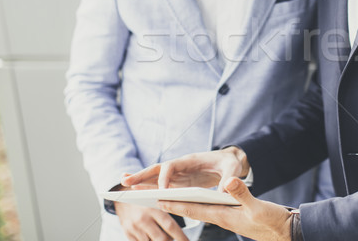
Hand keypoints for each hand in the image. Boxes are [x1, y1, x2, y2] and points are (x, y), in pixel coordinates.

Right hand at [114, 202, 188, 240]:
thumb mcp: (155, 198)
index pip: (170, 225)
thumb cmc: (145, 199)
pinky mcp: (128, 234)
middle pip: (162, 238)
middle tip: (179, 240)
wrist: (121, 198)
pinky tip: (153, 238)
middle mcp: (143, 219)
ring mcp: (134, 228)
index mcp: (153, 208)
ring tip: (166, 238)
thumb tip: (184, 213)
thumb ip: (167, 207)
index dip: (181, 236)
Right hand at [122, 147, 249, 190]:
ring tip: (125, 189)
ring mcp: (179, 174)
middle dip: (142, 175)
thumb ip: (230, 178)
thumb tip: (224, 191)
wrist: (231, 161)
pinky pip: (163, 186)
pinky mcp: (181, 182)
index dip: (165, 176)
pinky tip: (142, 196)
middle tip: (125, 182)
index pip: (172, 165)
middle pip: (157, 169)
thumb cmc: (231, 162)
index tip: (162, 189)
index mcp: (191, 160)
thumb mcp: (233, 167)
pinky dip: (151, 190)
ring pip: (156, 178)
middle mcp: (181, 166)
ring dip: (142, 183)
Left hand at [158, 177, 292, 240]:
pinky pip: (212, 211)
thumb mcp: (258, 207)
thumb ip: (242, 194)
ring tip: (171, 200)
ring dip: (186, 205)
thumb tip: (228, 182)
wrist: (287, 233)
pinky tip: (199, 204)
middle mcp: (224, 219)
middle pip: (194, 211)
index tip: (159, 200)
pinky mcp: (236, 218)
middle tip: (157, 199)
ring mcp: (229, 219)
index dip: (177, 204)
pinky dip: (201, 206)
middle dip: (175, 205)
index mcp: (225, 216)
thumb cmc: (273, 222)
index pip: (195, 209)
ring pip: (202, 211)